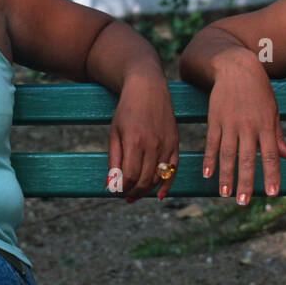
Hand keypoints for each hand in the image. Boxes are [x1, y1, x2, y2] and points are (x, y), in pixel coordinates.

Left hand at [107, 73, 178, 200]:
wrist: (148, 88)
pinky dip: (167, 185)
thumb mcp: (115, 133)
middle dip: (132, 192)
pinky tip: (159, 195)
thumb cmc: (127, 110)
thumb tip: (110, 185)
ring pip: (158, 178)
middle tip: (123, 196)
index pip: (129, 177)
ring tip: (135, 194)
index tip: (114, 191)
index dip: (121, 188)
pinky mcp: (175, 143)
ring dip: (146, 190)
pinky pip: (174, 170)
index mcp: (135, 141)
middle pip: (144, 181)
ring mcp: (166, 144)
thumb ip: (114, 159)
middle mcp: (153, 145)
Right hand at [202, 56, 285, 204]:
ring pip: (228, 154)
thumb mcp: (273, 110)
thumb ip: (279, 135)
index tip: (272, 193)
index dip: (271, 174)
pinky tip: (208, 174)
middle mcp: (248, 126)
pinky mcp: (215, 119)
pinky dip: (210, 159)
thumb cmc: (259, 90)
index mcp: (266, 125)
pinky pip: (212, 143)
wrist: (236, 66)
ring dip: (226, 176)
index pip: (270, 155)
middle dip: (245, 182)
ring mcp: (230, 123)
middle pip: (247, 159)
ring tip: (225, 195)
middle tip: (243, 202)